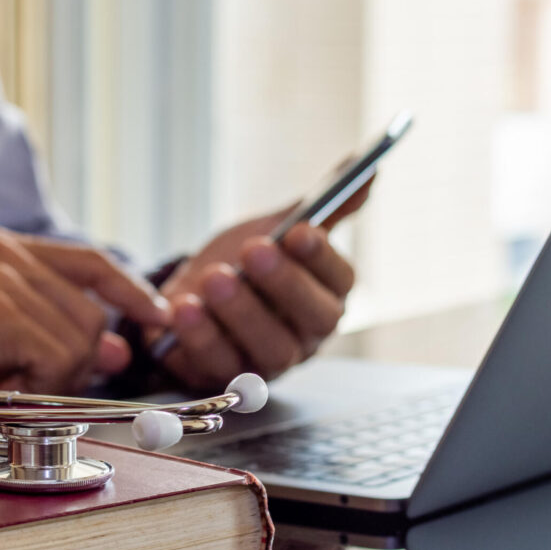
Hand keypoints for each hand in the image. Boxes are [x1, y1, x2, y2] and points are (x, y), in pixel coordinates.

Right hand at [0, 228, 170, 392]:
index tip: (158, 316)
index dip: (130, 290)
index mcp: (5, 248)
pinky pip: (54, 357)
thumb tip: (119, 346)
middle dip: (77, 359)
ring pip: (79, 338)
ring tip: (4, 378)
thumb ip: (61, 331)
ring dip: (53, 376)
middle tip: (28, 378)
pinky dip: (36, 383)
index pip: (90, 261)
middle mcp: (3, 251)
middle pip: (91, 312)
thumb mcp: (3, 335)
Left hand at [151, 179, 370, 389]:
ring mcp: (266, 364)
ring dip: (239, 313)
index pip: (339, 280)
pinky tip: (182, 309)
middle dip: (282, 283)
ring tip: (213, 277)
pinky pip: (217, 367)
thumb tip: (368, 170)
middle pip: (311, 320)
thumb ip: (319, 207)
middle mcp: (304, 336)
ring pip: (267, 348)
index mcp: (326, 295)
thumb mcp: (275, 229)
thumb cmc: (242, 262)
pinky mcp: (223, 380)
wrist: (190, 292)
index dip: (321, 257)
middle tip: (253, 251)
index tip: (299, 230)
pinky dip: (199, 339)